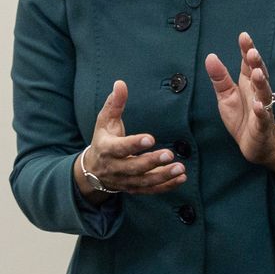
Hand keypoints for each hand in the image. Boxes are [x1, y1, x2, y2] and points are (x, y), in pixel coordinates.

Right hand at [79, 80, 185, 198]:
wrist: (93, 170)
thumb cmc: (103, 140)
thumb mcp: (104, 121)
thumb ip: (114, 103)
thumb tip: (120, 83)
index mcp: (107, 149)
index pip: (120, 148)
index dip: (134, 144)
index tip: (150, 138)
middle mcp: (115, 167)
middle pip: (134, 167)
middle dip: (152, 162)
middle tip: (170, 154)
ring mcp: (125, 181)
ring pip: (145, 181)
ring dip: (163, 176)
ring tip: (180, 168)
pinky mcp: (134, 188)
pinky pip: (151, 190)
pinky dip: (166, 186)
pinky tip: (181, 178)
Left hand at [204, 32, 274, 164]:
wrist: (255, 145)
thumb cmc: (242, 118)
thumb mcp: (226, 96)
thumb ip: (220, 78)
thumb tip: (210, 56)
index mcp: (248, 83)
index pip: (248, 63)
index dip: (247, 49)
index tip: (244, 36)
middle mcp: (258, 92)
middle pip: (259, 74)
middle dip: (256, 63)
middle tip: (252, 52)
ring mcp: (263, 108)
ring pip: (264, 93)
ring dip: (261, 83)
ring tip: (256, 73)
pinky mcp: (263, 125)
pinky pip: (264, 117)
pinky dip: (262, 111)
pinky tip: (258, 106)